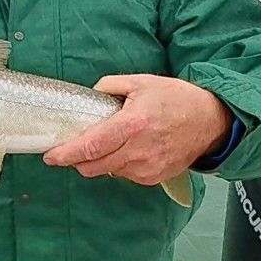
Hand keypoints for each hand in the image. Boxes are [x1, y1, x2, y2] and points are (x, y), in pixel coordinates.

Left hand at [43, 74, 230, 186]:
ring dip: (100, 161)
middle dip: (77, 160)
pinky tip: (130, 149)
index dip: (66, 154)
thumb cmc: (177, 99)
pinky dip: (119, 165)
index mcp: (133, 125)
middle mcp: (139, 151)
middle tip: (72, 148)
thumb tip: (90, 95)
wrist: (210, 120)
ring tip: (112, 142)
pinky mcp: (154, 178)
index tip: (50, 156)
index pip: (91, 146)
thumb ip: (110, 86)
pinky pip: (124, 175)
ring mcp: (147, 168)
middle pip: (93, 166)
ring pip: (107, 172)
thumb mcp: (141, 82)